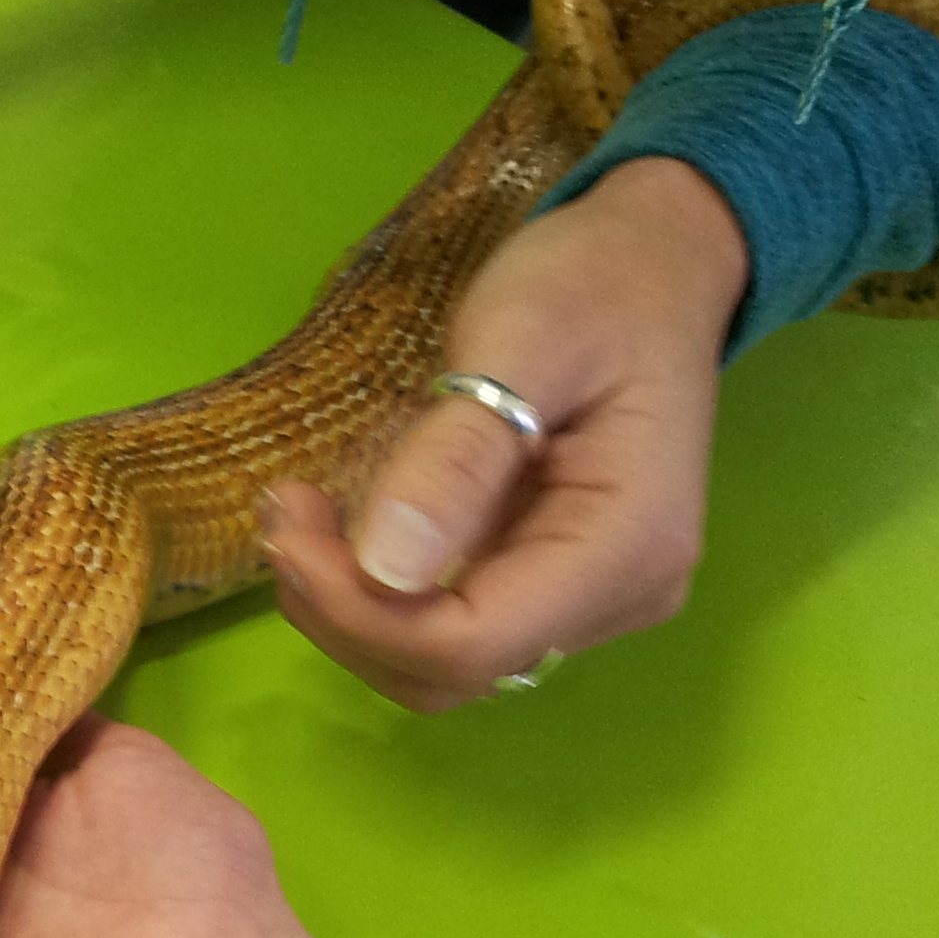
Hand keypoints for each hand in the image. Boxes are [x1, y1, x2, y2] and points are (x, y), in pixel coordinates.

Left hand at [260, 155, 749, 707]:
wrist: (654, 266)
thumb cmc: (595, 284)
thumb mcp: (521, 338)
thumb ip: (457, 457)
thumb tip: (387, 568)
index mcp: (625, 547)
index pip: (472, 643)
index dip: (362, 612)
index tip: (290, 528)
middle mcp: (618, 599)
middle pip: (451, 671)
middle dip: (345, 612)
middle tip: (284, 513)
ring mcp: (589, 602)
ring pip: (442, 665)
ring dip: (352, 611)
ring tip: (300, 516)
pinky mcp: (551, 587)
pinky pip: (451, 627)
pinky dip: (381, 598)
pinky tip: (342, 532)